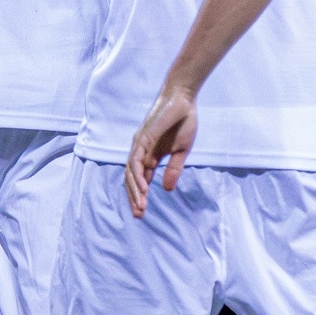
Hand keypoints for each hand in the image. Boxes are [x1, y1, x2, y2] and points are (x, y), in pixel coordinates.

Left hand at [124, 87, 199, 217]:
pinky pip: (136, 160)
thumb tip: (166, 190)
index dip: (140, 195)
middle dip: (135, 197)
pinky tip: (143, 188)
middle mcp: (141, 151)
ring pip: (132, 172)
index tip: (143, 212)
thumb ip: (173, 169)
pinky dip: (138, 175)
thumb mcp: (181, 151)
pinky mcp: (143, 138)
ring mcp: (140, 144)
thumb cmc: (183, 121)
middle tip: (138, 215)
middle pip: (132, 178)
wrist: (184, 99)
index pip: (141, 179)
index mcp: (151, 155)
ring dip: (135, 190)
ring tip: (140, 206)